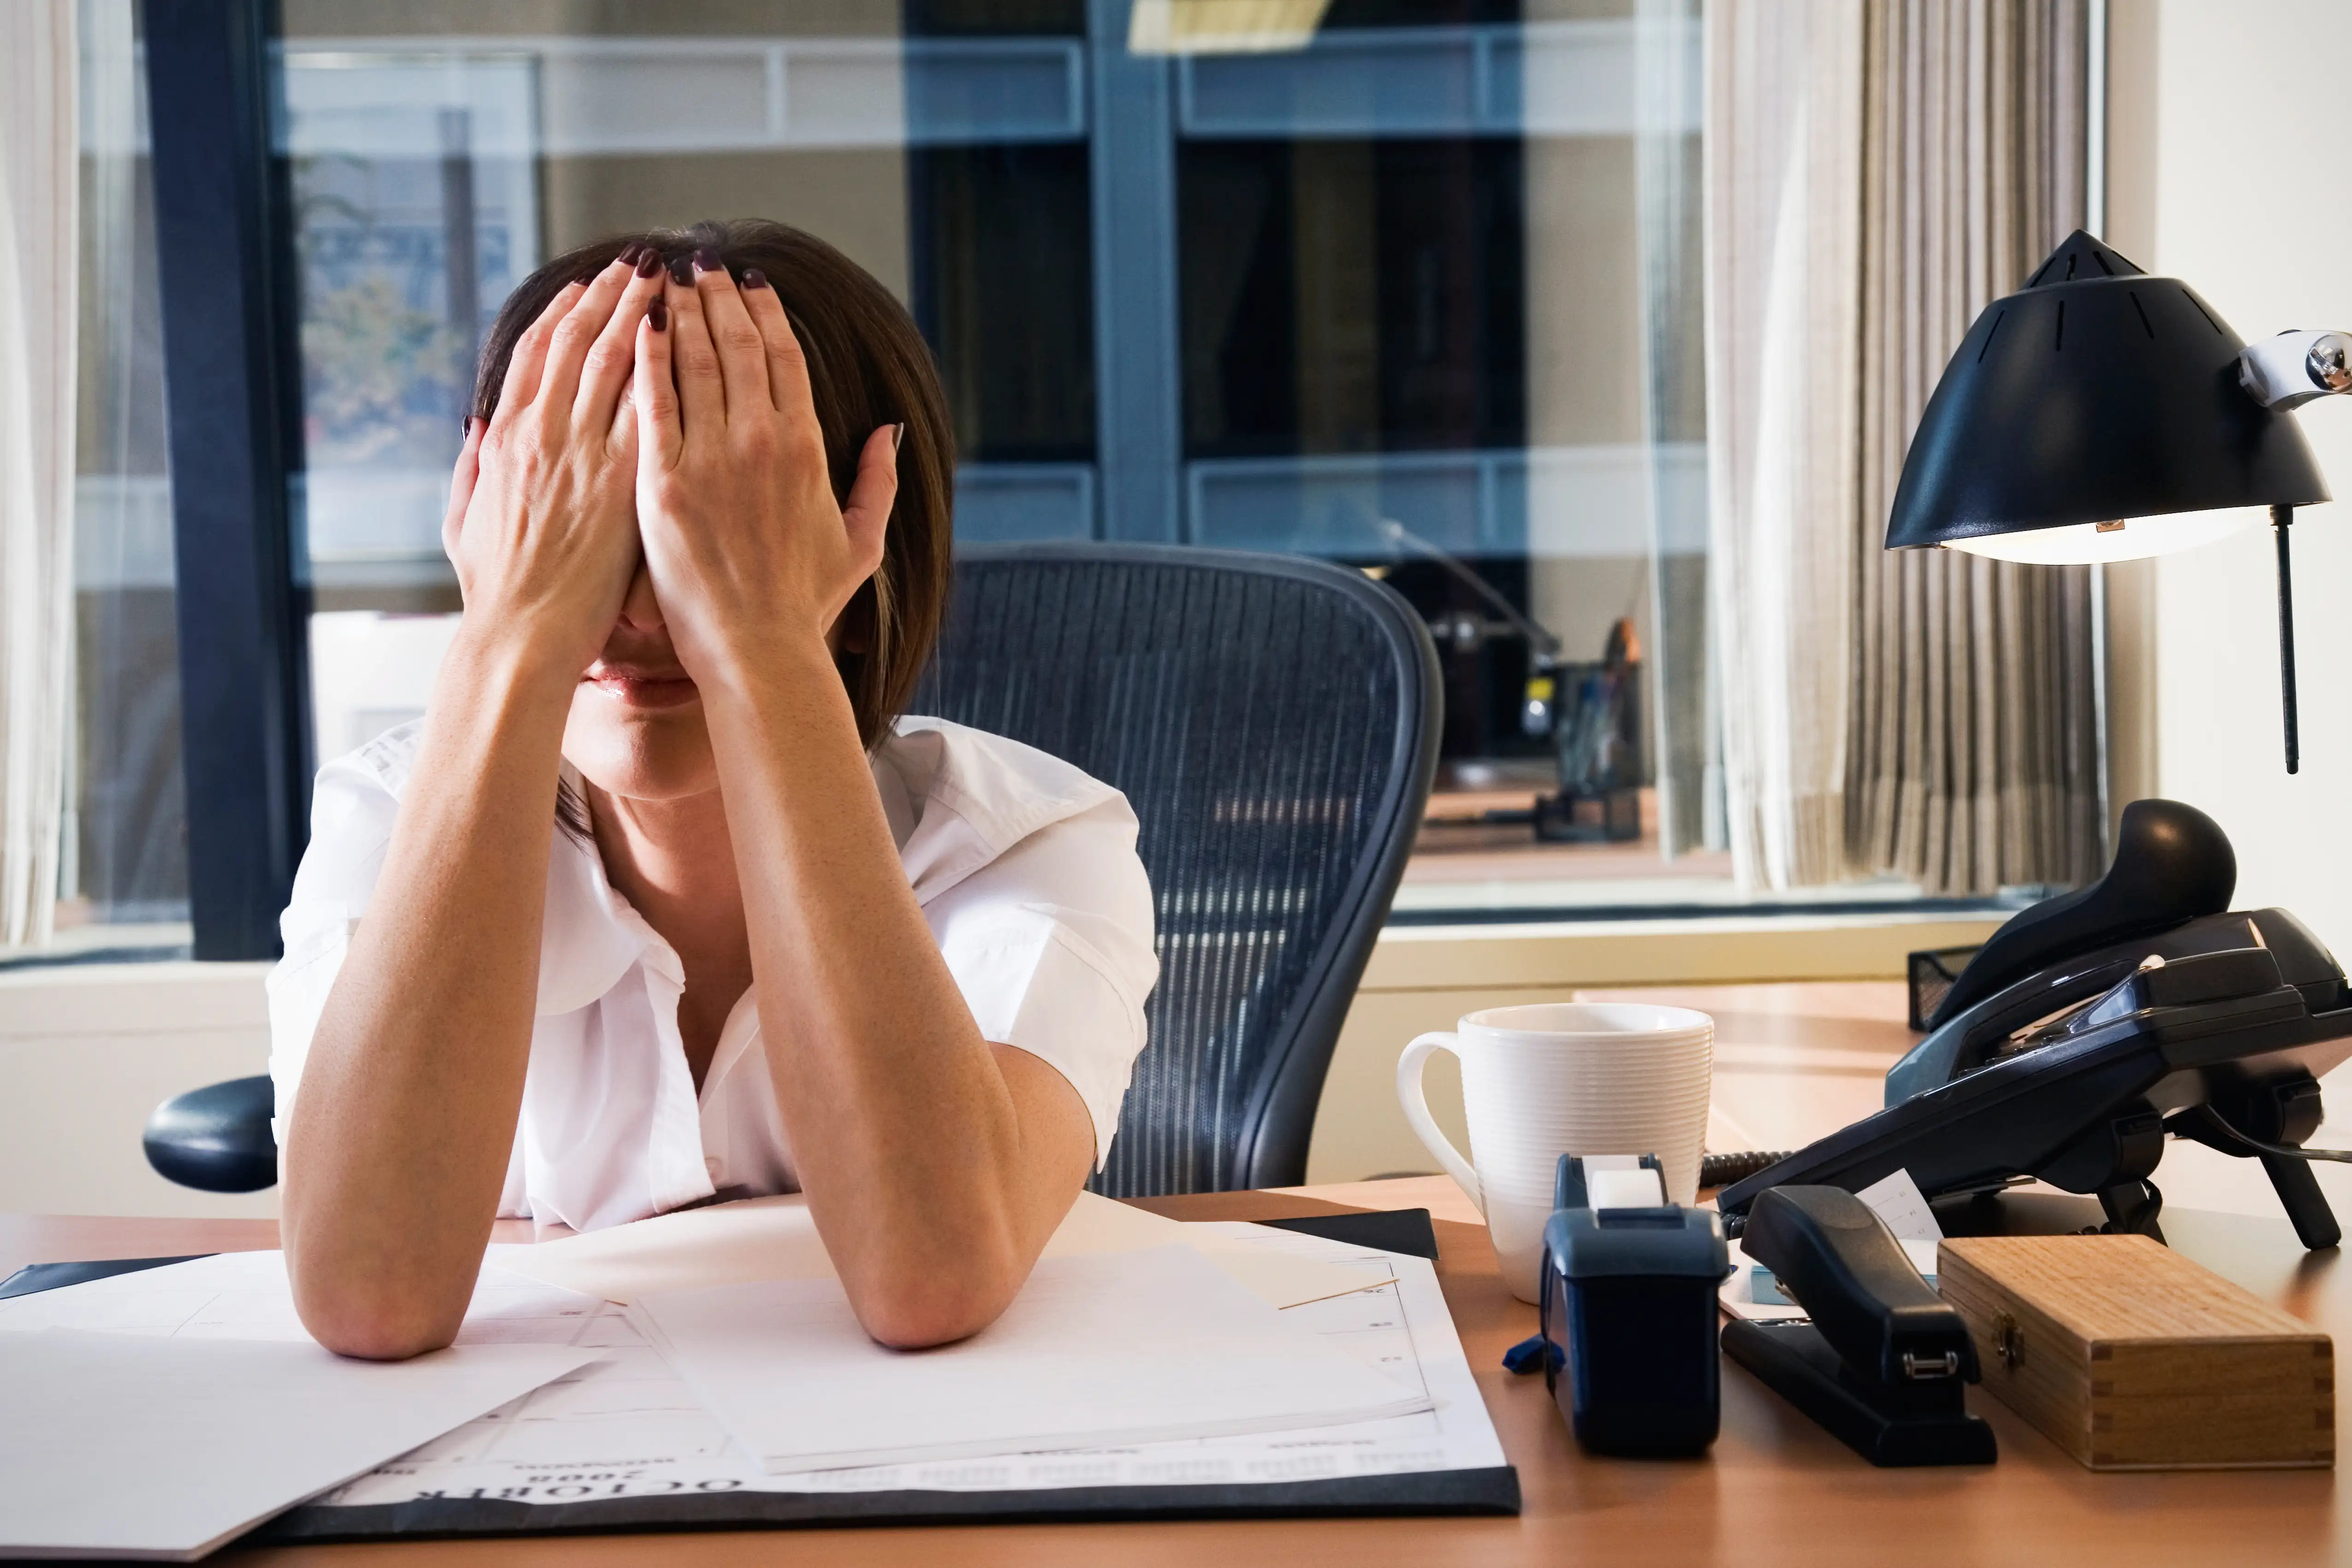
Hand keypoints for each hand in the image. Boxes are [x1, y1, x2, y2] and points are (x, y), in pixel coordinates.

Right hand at [441, 248, 667, 677]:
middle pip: (578, 343)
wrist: (523, 636)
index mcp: (505, 439)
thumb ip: (469, 468)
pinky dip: (663, 368)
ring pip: (614, 362)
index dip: (562, 313)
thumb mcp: (463, 521)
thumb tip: (474, 424)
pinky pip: (647, 410)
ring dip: (641, 313)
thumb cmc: (497, 592)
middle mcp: (541, 435)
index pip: (535, 355)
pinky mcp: (621, 483)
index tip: (586, 283)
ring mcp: (581, 455)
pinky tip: (685, 337)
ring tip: (667, 276)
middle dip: (610, 295)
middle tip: (639, 259)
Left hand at [628, 254, 897, 684]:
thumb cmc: (807, 605)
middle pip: (739, 346)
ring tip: (668, 275)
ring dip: (683, 309)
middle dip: (720, 295)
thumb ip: (878, 482)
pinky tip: (641, 322)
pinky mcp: (663, 481)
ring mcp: (711, 458)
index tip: (753, 283)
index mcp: (808, 449)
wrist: (758, 650)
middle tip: (703, 260)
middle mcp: (762, 442)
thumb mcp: (860, 543)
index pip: (786, 359)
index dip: (768, 313)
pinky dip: (648, 356)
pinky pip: (652, 401)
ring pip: (696, 361)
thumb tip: (889, 432)